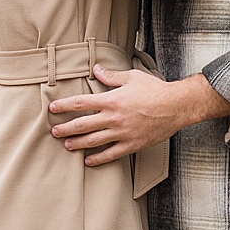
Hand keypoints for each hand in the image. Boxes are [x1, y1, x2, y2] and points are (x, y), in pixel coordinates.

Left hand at [48, 66, 229, 166]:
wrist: (176, 106)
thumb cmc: (155, 89)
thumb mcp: (132, 77)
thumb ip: (111, 76)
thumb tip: (96, 69)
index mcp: (111, 100)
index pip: (81, 103)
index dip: (64, 106)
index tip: (53, 108)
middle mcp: (113, 118)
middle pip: (82, 125)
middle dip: (65, 128)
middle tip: (54, 131)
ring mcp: (122, 133)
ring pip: (93, 141)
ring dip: (77, 143)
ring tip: (67, 145)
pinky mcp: (132, 144)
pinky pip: (111, 154)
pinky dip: (98, 159)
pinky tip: (88, 161)